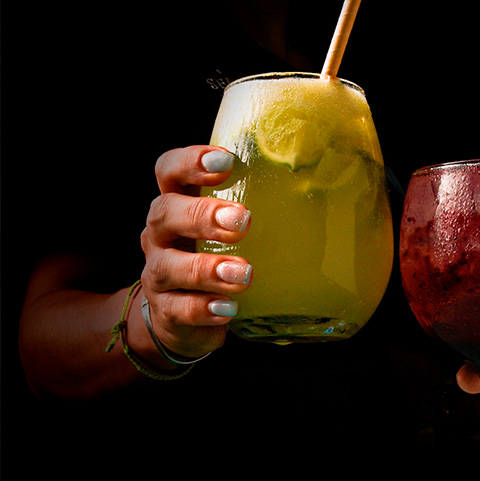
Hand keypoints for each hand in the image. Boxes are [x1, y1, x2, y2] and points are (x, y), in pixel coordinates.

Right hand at [140, 145, 252, 359]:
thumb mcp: (236, 229)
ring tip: (244, 273)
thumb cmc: (220, 258)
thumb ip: (262, 206)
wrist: (188, 318)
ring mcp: (157, 274)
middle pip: (164, 213)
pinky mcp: (165, 311)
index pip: (169, 170)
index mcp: (179, 204)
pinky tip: (228, 308)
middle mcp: (161, 235)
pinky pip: (178, 309)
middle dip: (202, 215)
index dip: (190, 162)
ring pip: (167, 266)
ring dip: (206, 269)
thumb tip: (320, 185)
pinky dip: (203, 308)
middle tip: (242, 221)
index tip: (225, 162)